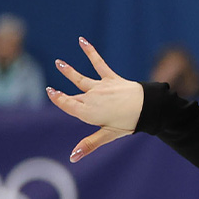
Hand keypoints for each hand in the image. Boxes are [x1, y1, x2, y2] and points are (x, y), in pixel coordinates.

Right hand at [46, 37, 142, 161]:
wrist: (148, 107)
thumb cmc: (129, 123)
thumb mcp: (108, 135)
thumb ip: (89, 144)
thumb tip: (72, 157)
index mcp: (89, 113)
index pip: (68, 105)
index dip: (58, 99)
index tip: (50, 92)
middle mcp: (91, 98)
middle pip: (74, 96)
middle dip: (62, 94)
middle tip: (52, 90)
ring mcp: (100, 87)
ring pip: (80, 78)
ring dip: (69, 71)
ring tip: (59, 62)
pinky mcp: (111, 78)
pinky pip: (98, 63)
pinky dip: (90, 52)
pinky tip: (82, 41)